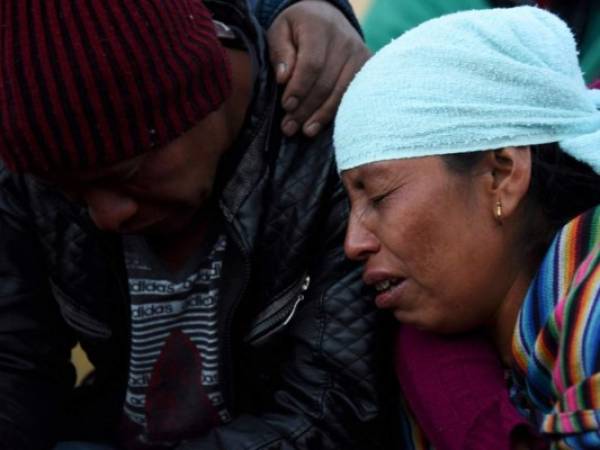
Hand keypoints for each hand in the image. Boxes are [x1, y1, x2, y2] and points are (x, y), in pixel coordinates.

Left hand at [267, 0, 370, 136]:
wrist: (326, 17)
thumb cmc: (297, 29)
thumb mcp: (280, 32)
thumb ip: (280, 52)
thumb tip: (283, 78)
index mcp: (319, 26)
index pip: (312, 64)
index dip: (299, 89)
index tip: (286, 106)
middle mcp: (344, 39)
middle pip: (326, 83)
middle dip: (306, 109)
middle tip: (289, 127)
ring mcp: (359, 54)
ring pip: (341, 93)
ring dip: (321, 116)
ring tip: (305, 131)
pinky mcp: (367, 67)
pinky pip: (353, 95)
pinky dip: (336, 112)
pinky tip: (322, 125)